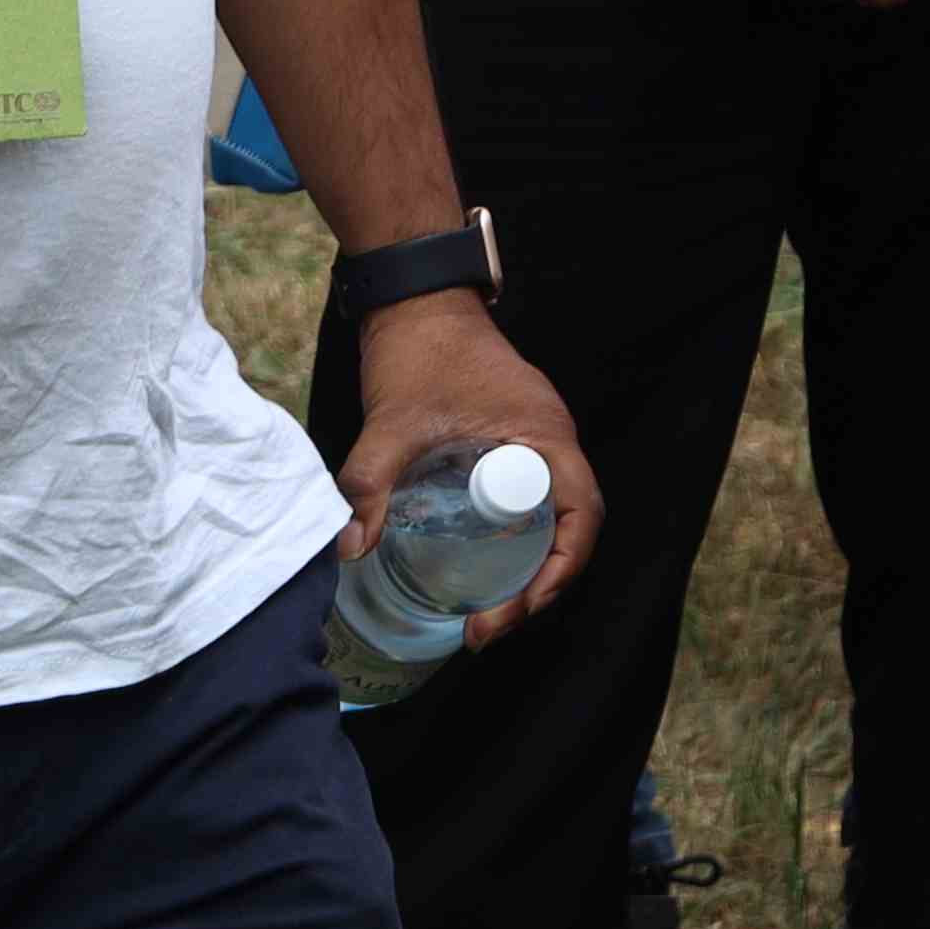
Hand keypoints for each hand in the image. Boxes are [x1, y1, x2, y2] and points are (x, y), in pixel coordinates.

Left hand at [337, 292, 602, 637]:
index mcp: (546, 437)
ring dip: (526, 567)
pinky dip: (512, 540)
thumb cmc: (420, 353)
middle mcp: (552, 443)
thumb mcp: (392, 425)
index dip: (559, 570)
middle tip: (484, 627)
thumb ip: (368, 485)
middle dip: (536, 587)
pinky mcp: (510, 440)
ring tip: (482, 610)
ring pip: (551, 518)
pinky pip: (527, 501)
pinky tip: (472, 562)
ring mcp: (533, 441)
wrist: (419, 301)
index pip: (582, 516)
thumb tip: (348, 551)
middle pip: (570, 528)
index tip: (515, 609)